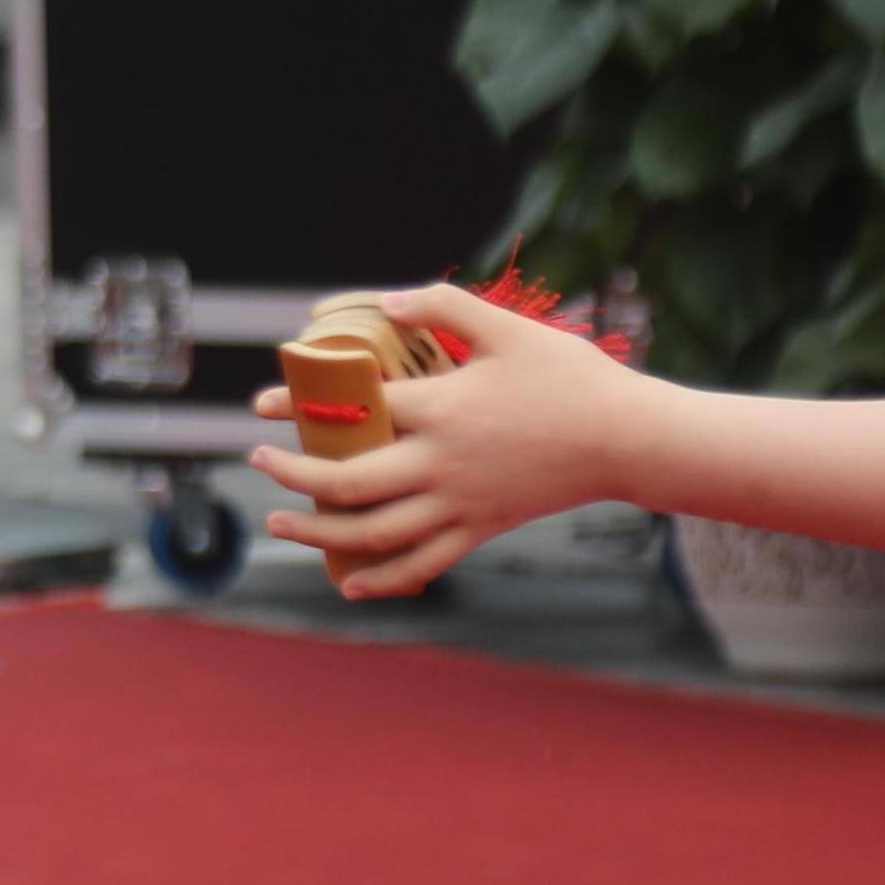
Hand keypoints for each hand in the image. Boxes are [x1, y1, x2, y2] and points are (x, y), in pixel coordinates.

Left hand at [245, 284, 641, 599]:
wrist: (626, 440)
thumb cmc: (569, 379)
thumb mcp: (507, 329)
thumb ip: (443, 307)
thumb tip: (382, 304)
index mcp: (443, 409)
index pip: (354, 409)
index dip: (299, 406)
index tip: (263, 404)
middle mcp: (442, 464)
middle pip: (348, 482)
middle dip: (292, 475)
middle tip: (258, 460)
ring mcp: (460, 504)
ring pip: (374, 532)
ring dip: (318, 531)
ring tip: (278, 521)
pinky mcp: (480, 530)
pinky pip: (422, 564)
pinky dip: (381, 578)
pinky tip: (348, 581)